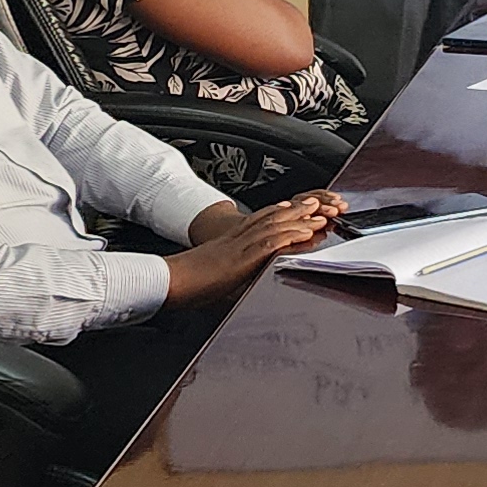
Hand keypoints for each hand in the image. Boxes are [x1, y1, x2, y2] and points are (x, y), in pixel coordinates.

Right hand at [163, 190, 345, 304]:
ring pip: (274, 227)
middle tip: (314, 203)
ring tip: (319, 213)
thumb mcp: (207, 274)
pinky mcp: (242, 260)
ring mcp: (239, 248)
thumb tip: (234, 284)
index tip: (290, 206)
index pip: (255, 222)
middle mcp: (234, 240)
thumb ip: (224, 275)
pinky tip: (305, 233)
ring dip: (299, 219)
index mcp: (226, 243)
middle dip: (294, 210)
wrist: (167, 281)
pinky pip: (270, 243)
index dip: (275, 212)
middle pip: (269, 219)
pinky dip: (290, 236)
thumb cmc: (181, 282)